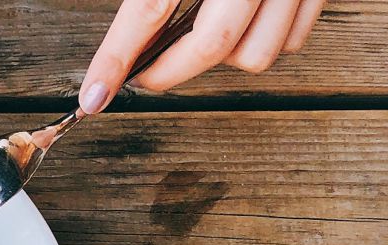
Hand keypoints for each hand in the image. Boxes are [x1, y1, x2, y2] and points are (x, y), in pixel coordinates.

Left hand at [78, 0, 324, 112]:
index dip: (117, 55)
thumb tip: (134, 19)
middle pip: (211, 44)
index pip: (151, 8)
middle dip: (167, 71)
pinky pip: (293, 38)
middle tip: (142, 71)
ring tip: (195, 38)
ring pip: (255, 53)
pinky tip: (239, 25)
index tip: (95, 93)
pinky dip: (260, 42)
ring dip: (220, 58)